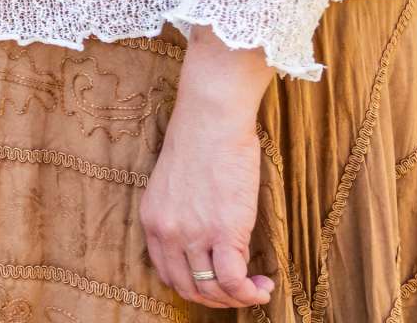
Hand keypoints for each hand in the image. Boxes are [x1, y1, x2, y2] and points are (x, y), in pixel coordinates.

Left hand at [141, 32, 275, 308]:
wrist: (210, 118)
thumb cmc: (200, 141)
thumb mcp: (175, 184)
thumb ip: (182, 214)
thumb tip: (205, 237)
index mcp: (152, 219)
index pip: (166, 273)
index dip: (193, 286)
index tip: (216, 281)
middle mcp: (167, 232)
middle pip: (187, 288)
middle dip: (216, 298)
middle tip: (240, 290)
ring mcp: (193, 233)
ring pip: (212, 290)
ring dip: (238, 298)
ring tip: (256, 288)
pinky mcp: (224, 231)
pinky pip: (233, 281)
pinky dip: (250, 292)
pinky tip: (264, 285)